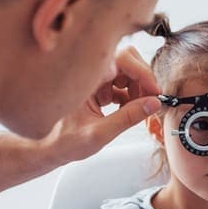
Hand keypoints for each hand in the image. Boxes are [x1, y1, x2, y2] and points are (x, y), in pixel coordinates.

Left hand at [39, 46, 162, 165]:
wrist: (53, 148)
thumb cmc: (66, 141)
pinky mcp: (99, 89)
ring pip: (127, 72)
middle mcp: (90, 74)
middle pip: (127, 61)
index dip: (142, 73)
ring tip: (140, 108)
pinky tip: (130, 110)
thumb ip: (128, 117)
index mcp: (86, 79)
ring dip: (138, 89)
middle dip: (142, 79)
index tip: (154, 91)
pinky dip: (131, 96)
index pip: (122, 60)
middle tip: (151, 99)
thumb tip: (154, 103)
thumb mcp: (100, 133)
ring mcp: (96, 80)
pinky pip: (122, 84)